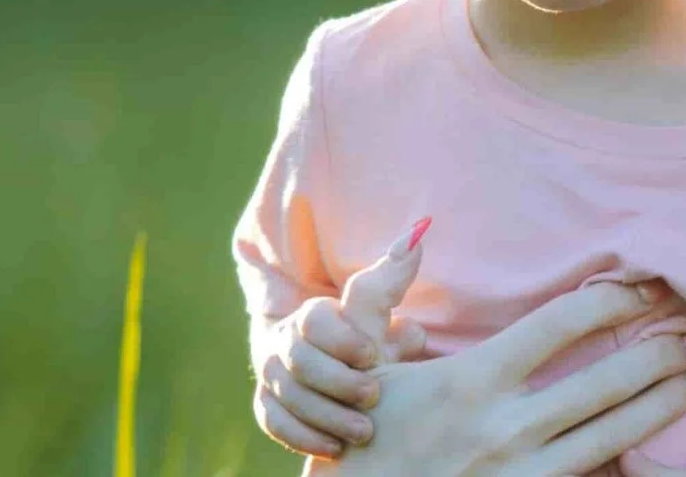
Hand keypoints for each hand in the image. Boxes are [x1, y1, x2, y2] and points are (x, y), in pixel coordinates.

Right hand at [254, 219, 434, 456]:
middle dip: (337, 382)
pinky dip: (302, 436)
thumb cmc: (365, 335)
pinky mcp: (268, 405)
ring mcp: (272, 375)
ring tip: (364, 432)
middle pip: (300, 362)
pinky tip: (334, 448)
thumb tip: (417, 236)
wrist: (338, 369)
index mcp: (312, 315)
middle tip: (373, 397)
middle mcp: (285, 343)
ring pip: (287, 396)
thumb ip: (392, 278)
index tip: (374, 354)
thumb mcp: (379, 308)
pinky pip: (274, 422)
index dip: (342, 340)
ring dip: (325, 415)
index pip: (315, 322)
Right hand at [330, 279, 685, 476]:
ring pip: (614, 436)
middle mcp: (503, 428)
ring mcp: (520, 476)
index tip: (649, 284)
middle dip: (660, 353)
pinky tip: (672, 446)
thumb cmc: (357, 438)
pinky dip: (639, 464)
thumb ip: (378, 295)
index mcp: (470, 381)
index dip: (614, 299)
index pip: (561, 325)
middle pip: (605, 381)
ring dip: (664, 404)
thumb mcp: (355, 362)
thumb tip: (415, 230)